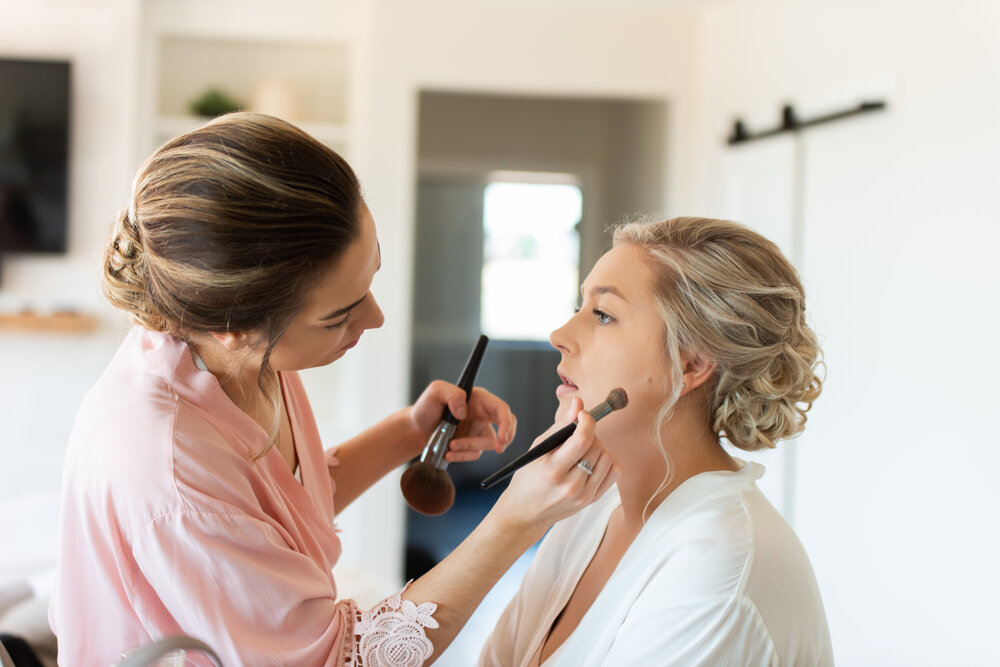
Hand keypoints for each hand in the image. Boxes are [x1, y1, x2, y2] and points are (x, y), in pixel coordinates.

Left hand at [408, 381, 516, 461]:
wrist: (415, 429)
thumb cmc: (425, 407)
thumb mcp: (436, 392)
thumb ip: (452, 394)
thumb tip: (464, 411)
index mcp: (479, 399)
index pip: (501, 409)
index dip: (506, 423)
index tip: (502, 438)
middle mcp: (482, 414)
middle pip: (507, 425)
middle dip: (506, 438)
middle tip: (498, 448)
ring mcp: (477, 431)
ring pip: (487, 444)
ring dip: (470, 448)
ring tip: (451, 447)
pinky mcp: (471, 445)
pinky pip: (474, 454)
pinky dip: (462, 456)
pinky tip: (449, 453)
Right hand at [492, 397, 618, 534]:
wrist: (525, 513)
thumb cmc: (528, 479)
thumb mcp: (538, 449)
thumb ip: (560, 426)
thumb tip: (578, 404)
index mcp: (553, 470)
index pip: (582, 439)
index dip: (586, 421)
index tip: (582, 415)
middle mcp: (571, 485)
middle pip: (596, 446)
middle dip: (589, 434)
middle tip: (576, 436)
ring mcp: (584, 495)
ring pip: (607, 457)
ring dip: (597, 448)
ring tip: (581, 451)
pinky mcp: (592, 500)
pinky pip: (614, 472)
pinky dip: (606, 462)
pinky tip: (591, 462)